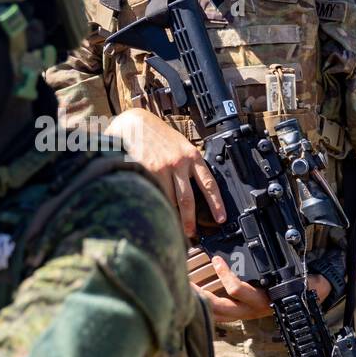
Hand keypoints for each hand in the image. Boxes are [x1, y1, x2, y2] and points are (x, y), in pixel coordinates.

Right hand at [107, 107, 225, 238]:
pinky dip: (155, 204)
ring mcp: (162, 168)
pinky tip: (153, 210)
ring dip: (169, 215)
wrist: (135, 122)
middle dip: (189, 221)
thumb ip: (187, 165)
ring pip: (169, 200)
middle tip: (191, 234)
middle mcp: (179, 163)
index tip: (220, 218)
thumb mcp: (179, 146)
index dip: (216, 203)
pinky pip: (154, 194)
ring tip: (168, 225)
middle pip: (188, 200)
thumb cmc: (158, 136)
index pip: (209, 183)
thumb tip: (195, 190)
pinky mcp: (147, 171)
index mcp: (192, 156)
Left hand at [189, 251, 329, 323]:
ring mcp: (242, 313)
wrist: (303, 301)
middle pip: (219, 308)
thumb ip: (291, 274)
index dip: (225, 276)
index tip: (217, 259)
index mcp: (262, 300)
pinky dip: (204, 305)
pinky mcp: (238, 313)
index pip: (238, 291)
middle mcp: (250, 310)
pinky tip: (193, 295)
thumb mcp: (295, 279)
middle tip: (185, 282)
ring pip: (215, 313)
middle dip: (200, 296)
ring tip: (184, 289)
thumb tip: (300, 269)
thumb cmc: (298, 287)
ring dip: (198, 303)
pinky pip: (217, 313)